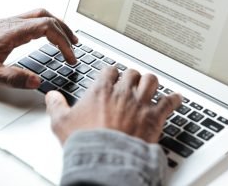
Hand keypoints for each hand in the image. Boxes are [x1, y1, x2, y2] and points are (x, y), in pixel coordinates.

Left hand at [0, 8, 77, 88]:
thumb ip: (12, 78)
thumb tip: (36, 81)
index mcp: (12, 31)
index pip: (47, 27)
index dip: (63, 41)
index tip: (69, 57)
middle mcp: (12, 23)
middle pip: (47, 16)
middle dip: (65, 30)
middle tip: (75, 45)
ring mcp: (8, 23)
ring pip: (39, 16)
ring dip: (55, 25)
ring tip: (66, 39)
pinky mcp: (3, 28)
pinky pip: (31, 20)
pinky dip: (45, 26)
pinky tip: (44, 37)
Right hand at [46, 67, 181, 143]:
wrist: (106, 158)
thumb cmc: (86, 142)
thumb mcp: (61, 123)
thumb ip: (56, 106)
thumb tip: (51, 96)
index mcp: (101, 90)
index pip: (109, 70)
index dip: (112, 72)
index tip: (112, 76)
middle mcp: (122, 92)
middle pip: (132, 73)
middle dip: (132, 77)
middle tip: (131, 82)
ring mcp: (140, 103)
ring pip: (151, 81)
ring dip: (151, 83)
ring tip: (151, 85)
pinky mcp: (155, 117)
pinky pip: (169, 102)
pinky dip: (174, 99)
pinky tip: (176, 99)